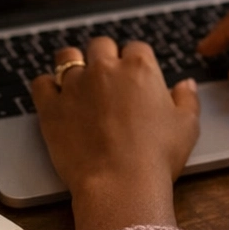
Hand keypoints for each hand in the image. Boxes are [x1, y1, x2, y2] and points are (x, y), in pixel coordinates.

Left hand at [31, 38, 200, 229]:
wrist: (120, 183)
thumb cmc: (157, 156)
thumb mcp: (187, 127)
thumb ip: (187, 99)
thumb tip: (185, 85)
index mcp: (139, 69)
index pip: (137, 48)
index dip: (137, 61)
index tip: (136, 76)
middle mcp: (105, 69)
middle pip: (101, 45)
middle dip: (105, 57)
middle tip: (108, 78)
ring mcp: (75, 85)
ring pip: (67, 56)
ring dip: (73, 62)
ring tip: (77, 79)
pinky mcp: (51, 107)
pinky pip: (41, 83)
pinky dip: (46, 86)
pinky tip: (53, 96)